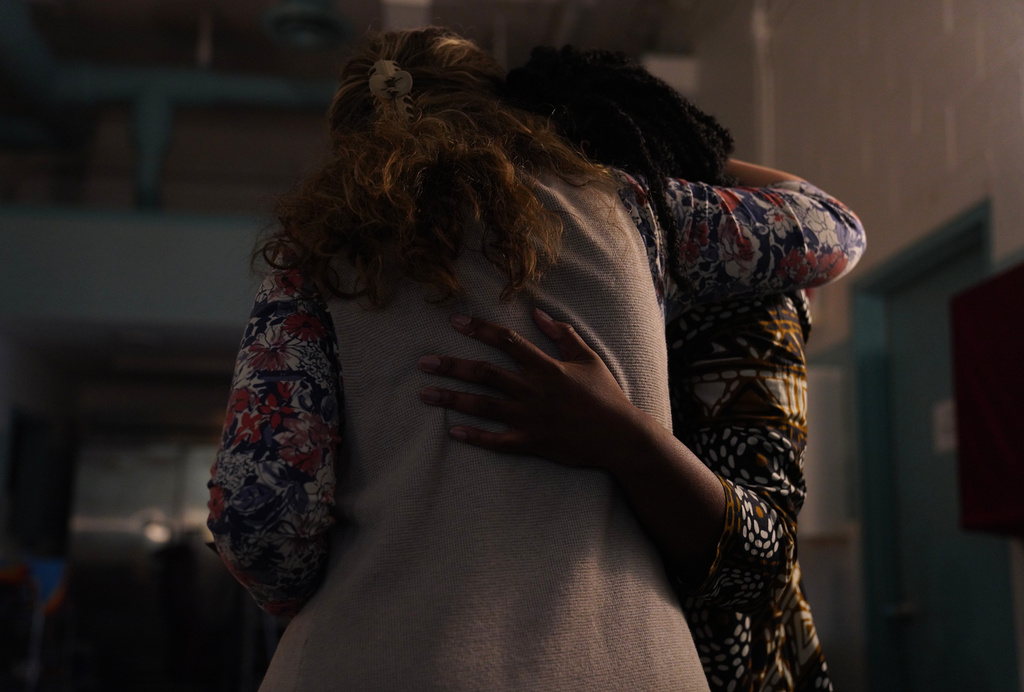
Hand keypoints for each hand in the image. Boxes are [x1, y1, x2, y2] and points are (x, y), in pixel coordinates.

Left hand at [417, 309, 652, 470]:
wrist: (619, 436)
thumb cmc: (605, 395)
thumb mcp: (588, 358)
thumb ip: (562, 334)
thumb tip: (537, 312)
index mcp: (546, 367)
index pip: (507, 342)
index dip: (479, 329)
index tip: (454, 321)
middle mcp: (533, 390)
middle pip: (485, 374)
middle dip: (452, 366)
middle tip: (423, 362)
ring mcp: (530, 418)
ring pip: (483, 406)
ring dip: (452, 399)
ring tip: (424, 394)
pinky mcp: (532, 443)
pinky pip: (498, 441)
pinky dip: (475, 437)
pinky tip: (453, 432)